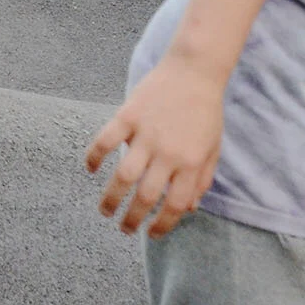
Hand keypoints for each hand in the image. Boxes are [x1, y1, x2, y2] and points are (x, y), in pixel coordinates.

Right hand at [85, 54, 224, 237]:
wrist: (195, 70)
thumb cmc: (205, 110)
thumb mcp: (212, 148)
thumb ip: (202, 179)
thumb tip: (189, 208)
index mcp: (190, 163)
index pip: (174, 205)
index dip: (162, 225)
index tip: (151, 234)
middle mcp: (167, 153)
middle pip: (145, 197)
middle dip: (132, 220)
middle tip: (124, 230)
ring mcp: (146, 134)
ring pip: (123, 176)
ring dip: (110, 198)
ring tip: (105, 211)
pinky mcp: (128, 116)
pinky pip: (106, 141)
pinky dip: (95, 157)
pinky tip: (91, 169)